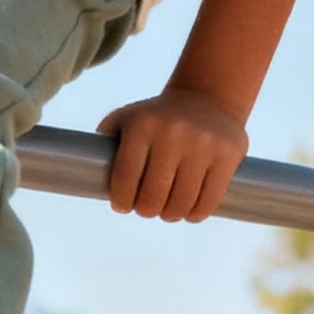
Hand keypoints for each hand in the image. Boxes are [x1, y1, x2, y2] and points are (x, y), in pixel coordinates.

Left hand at [97, 88, 248, 222]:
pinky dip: (194, 214)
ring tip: (166, 210)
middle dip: (145, 210)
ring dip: (169, 215)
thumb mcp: (128, 118)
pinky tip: (187, 210)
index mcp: (143, 125)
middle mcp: (173, 133)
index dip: (121, 199)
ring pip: (180, 204)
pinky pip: (208, 202)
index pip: (125, 177)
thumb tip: (86, 172)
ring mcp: (203, 145)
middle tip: (145, 208)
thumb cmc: (158, 117)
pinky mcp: (227, 156)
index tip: (122, 206)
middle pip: (152, 196)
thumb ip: (105, 141)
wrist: (207, 99)